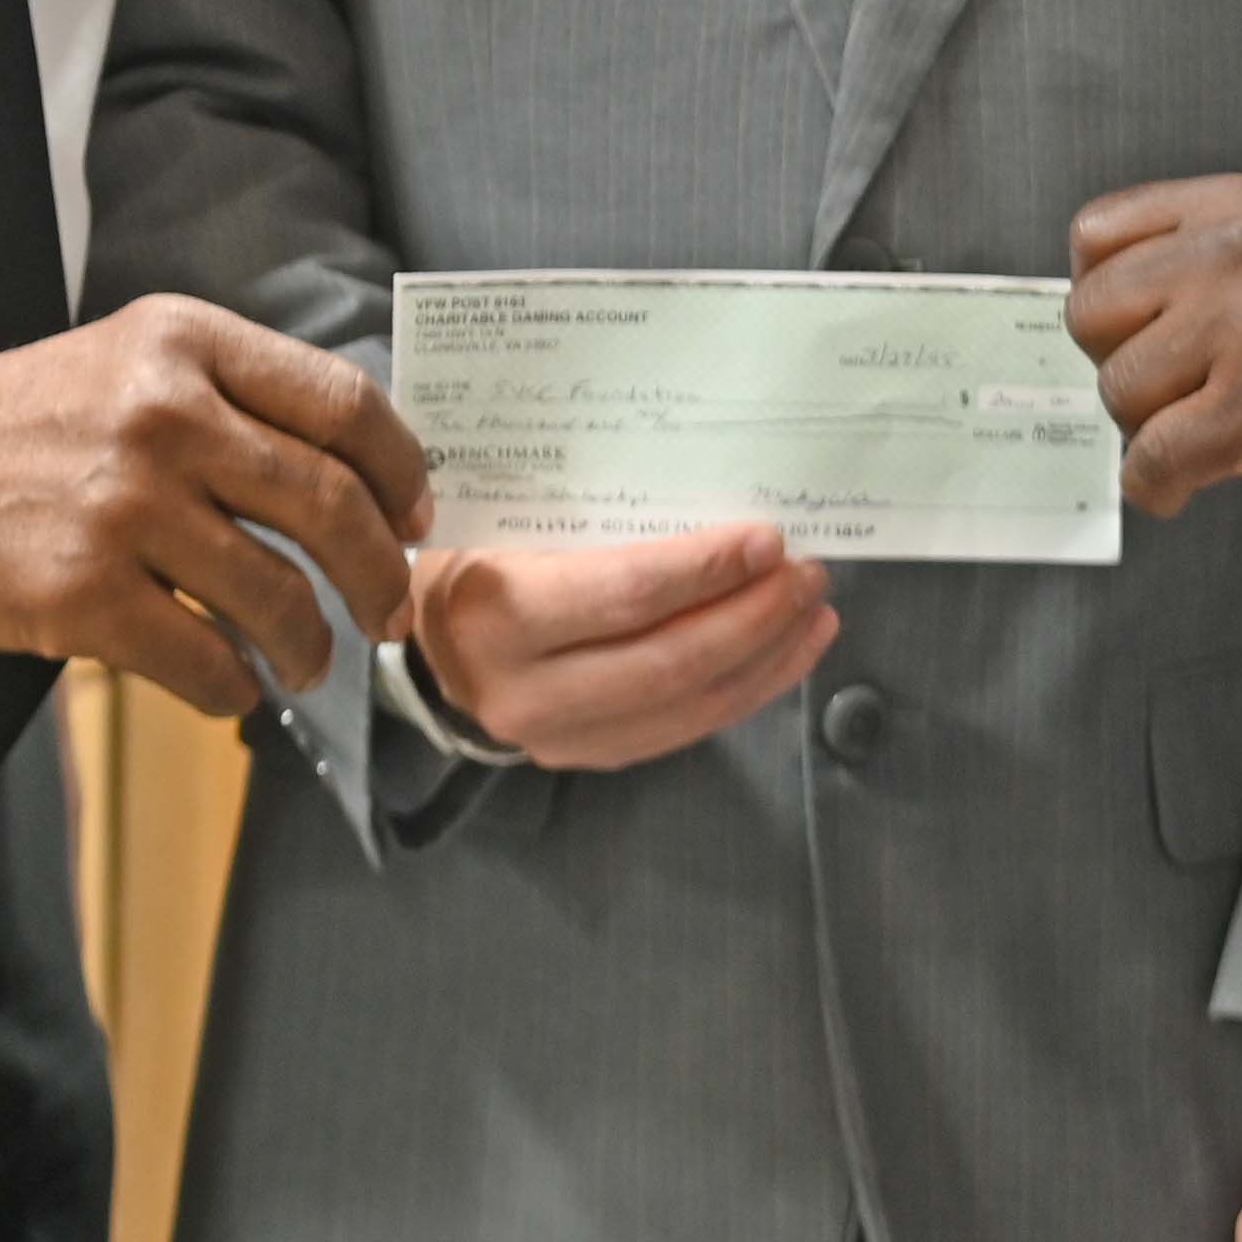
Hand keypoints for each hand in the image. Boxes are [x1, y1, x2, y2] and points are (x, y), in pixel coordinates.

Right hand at [0, 295, 433, 719]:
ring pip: (276, 595)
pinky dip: (234, 687)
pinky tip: (233, 687)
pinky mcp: (80, 594)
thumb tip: (354, 477)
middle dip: (380, 574)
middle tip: (387, 612)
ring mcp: (124, 507)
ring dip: (310, 645)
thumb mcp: (130, 360)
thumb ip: (233, 397)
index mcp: (187, 344)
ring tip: (308, 660)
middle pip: (330, 505)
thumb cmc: (17, 421)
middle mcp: (166, 415)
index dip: (400, 471)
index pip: (344, 403)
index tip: (415, 516)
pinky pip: (201, 660)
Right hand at [410, 522, 840, 768]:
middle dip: (753, 617)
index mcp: (495, 609)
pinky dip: (745, 691)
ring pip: (685, 707)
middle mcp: (520, 689)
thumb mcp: (514, 509)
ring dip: (765, 658)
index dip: (706, 569)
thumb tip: (719, 483)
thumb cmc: (481, 545)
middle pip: (667, 662)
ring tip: (814, 611)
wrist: (428, 632)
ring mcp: (554, 738)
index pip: (625, 595)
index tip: (769, 538)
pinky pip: (681, 731)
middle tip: (808, 572)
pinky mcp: (586, 758)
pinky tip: (785, 653)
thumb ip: (597, 505)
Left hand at [1066, 176, 1241, 516]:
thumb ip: (1229, 248)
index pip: (1096, 235)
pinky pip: (1153, 461)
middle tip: (1171, 390)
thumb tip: (1155, 296)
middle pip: (1090, 316)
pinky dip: (1156, 486)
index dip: (1106, 291)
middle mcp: (1223, 261)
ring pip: (1118, 392)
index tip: (1133, 328)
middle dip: (1122, 361)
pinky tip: (1183, 488)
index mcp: (1234, 209)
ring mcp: (1237, 336)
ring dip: (1149, 426)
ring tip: (1199, 436)